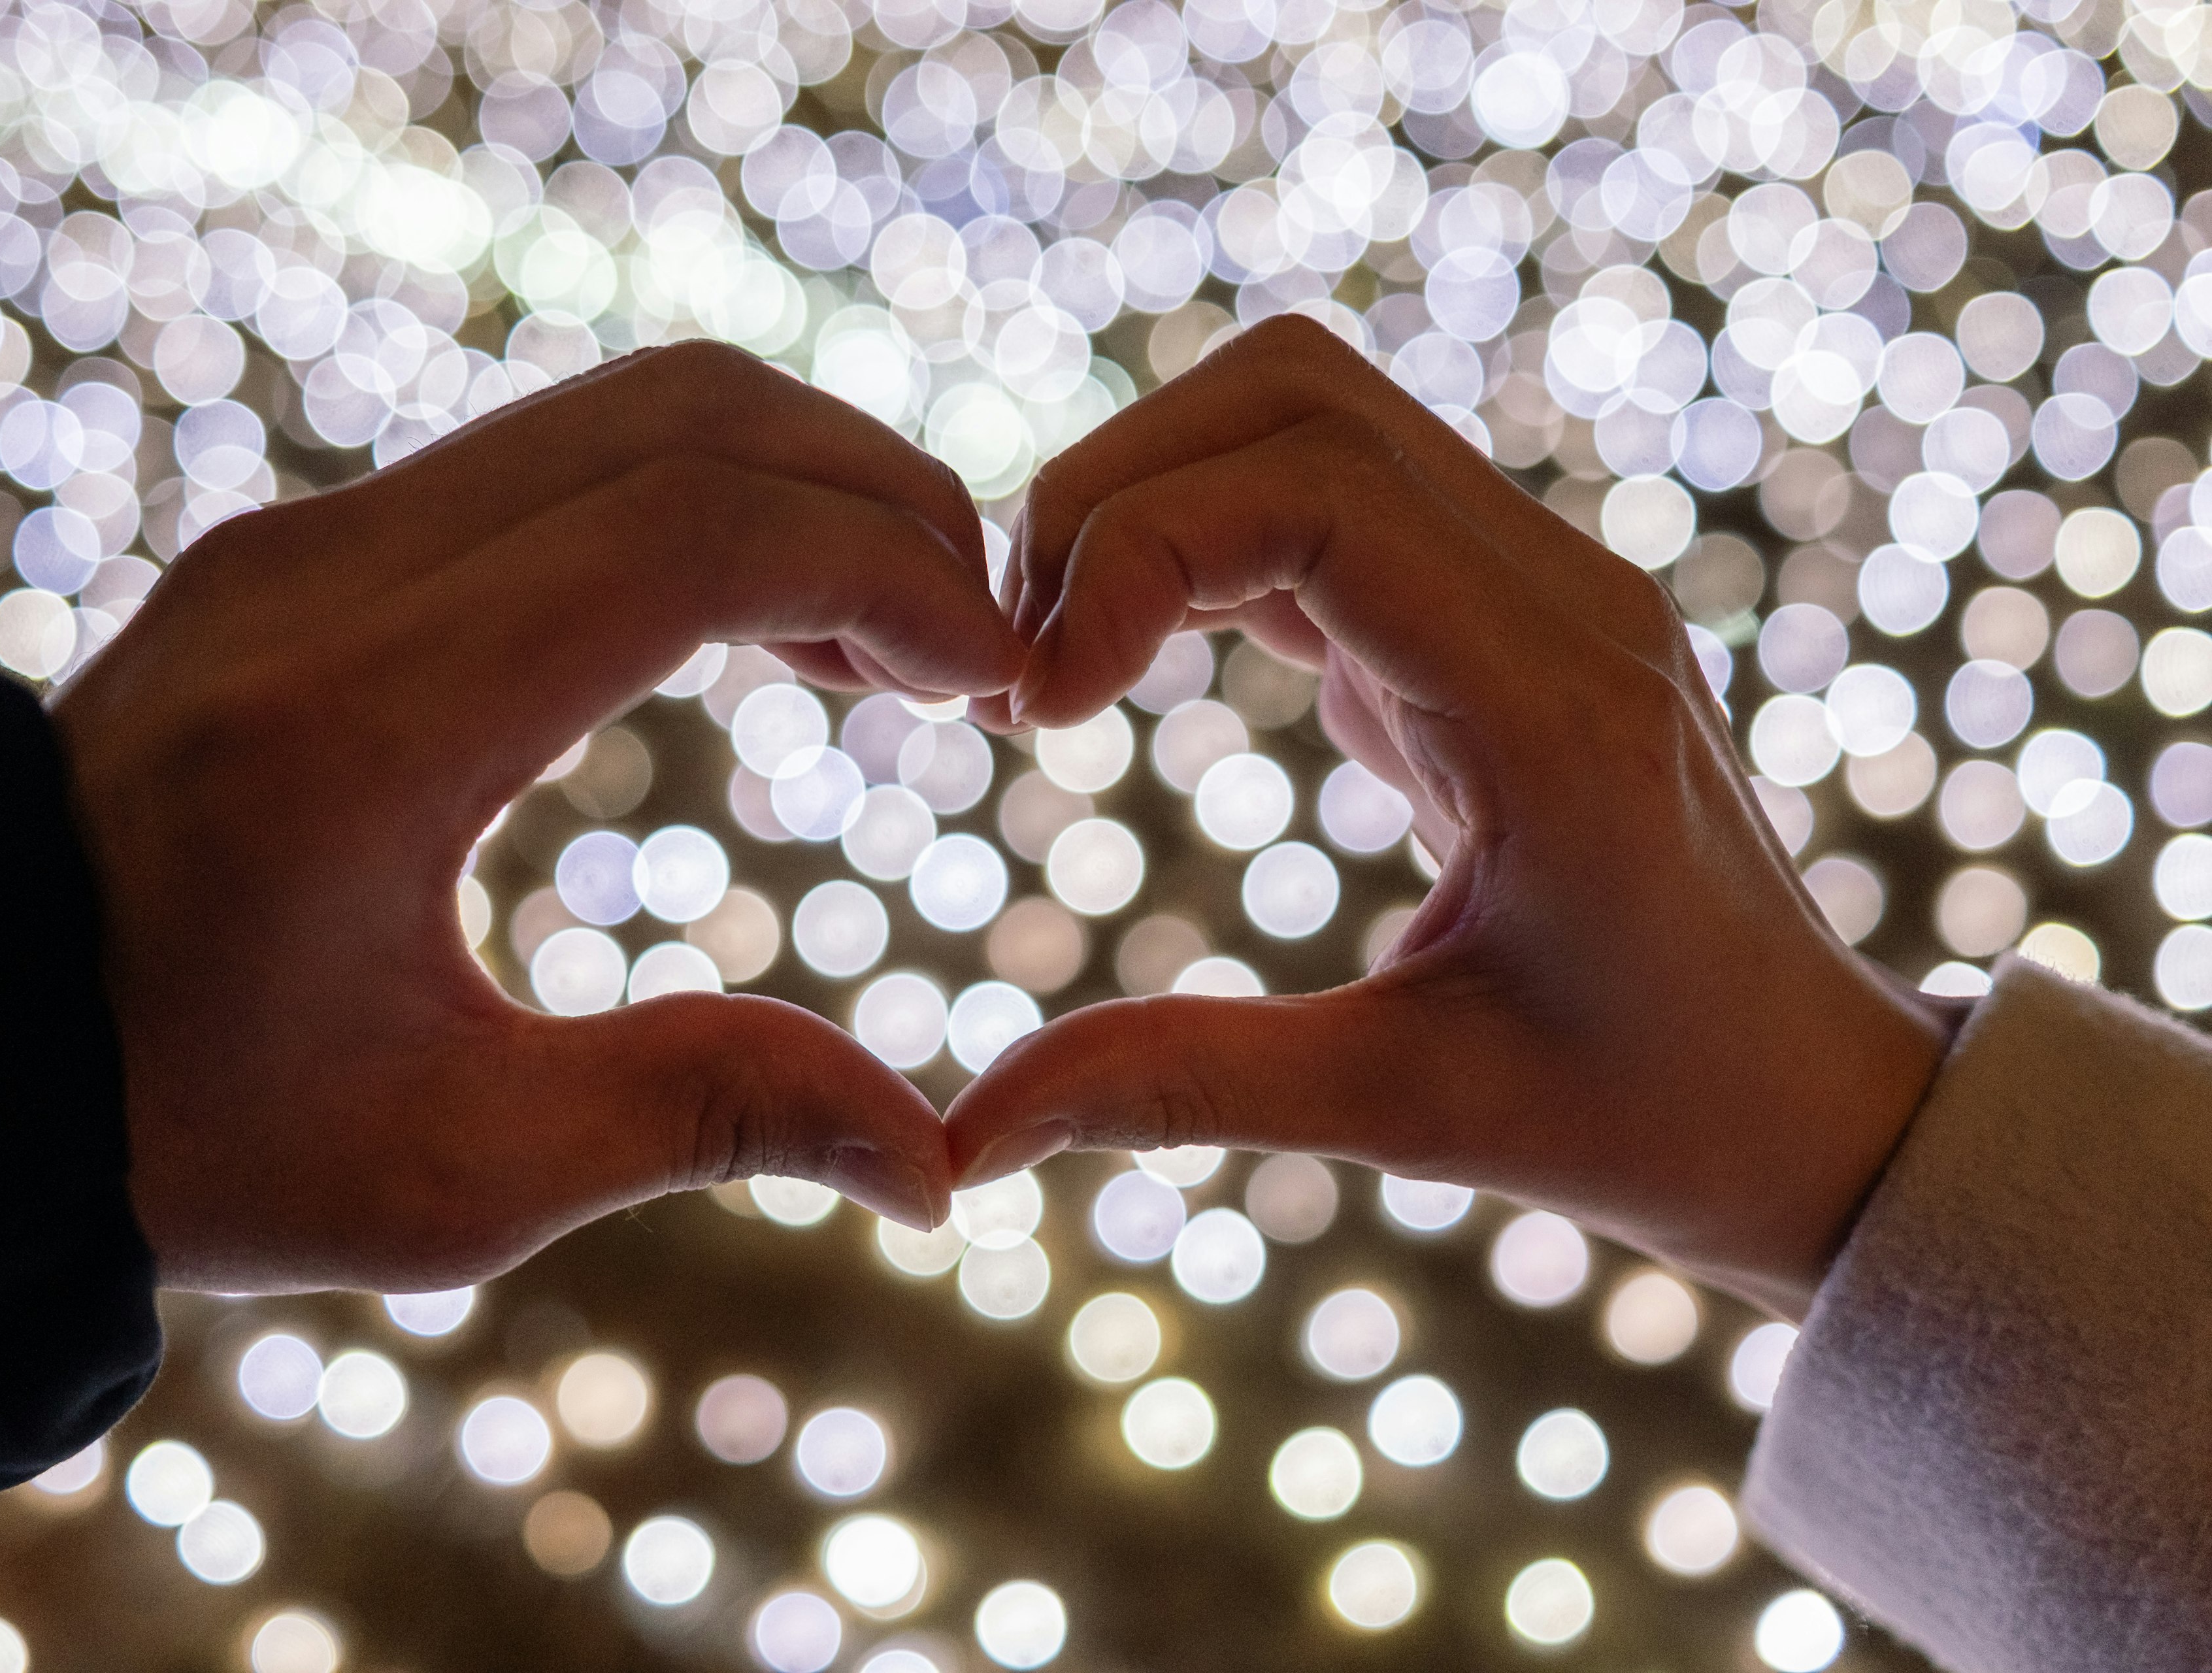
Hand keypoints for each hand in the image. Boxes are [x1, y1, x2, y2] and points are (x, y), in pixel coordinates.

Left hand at [53, 341, 1020, 1293]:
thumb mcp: (450, 1176)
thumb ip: (701, 1120)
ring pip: (630, 408)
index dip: (889, 573)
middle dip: (882, 501)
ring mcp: (310, 536)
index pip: (691, 531)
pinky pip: (561, 454)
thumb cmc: (193, 1134)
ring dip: (802, 488)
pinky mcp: (314, 542)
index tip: (998, 680)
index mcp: (361, 726)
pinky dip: (708, 503)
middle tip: (982, 651)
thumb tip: (933, 1160)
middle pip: (684, 418)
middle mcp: (326, 578)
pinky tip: (772, 630)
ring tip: (899, 645)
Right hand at [949, 317, 1962, 1319]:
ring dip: (1153, 498)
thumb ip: (1184, 1089)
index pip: (1318, 493)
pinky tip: (1133, 665)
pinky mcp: (1500, 605)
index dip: (1134, 553)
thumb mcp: (1408, 1113)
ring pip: (1309, 413)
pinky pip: (1331, 492)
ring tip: (1062, 659)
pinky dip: (1204, 541)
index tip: (1034, 710)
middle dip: (1114, 495)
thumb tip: (966, 1135)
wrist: (1809, 1097)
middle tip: (1021, 668)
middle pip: (1297, 395)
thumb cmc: (1640, 1117)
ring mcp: (1540, 583)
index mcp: (1555, 709)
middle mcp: (1564, 600)